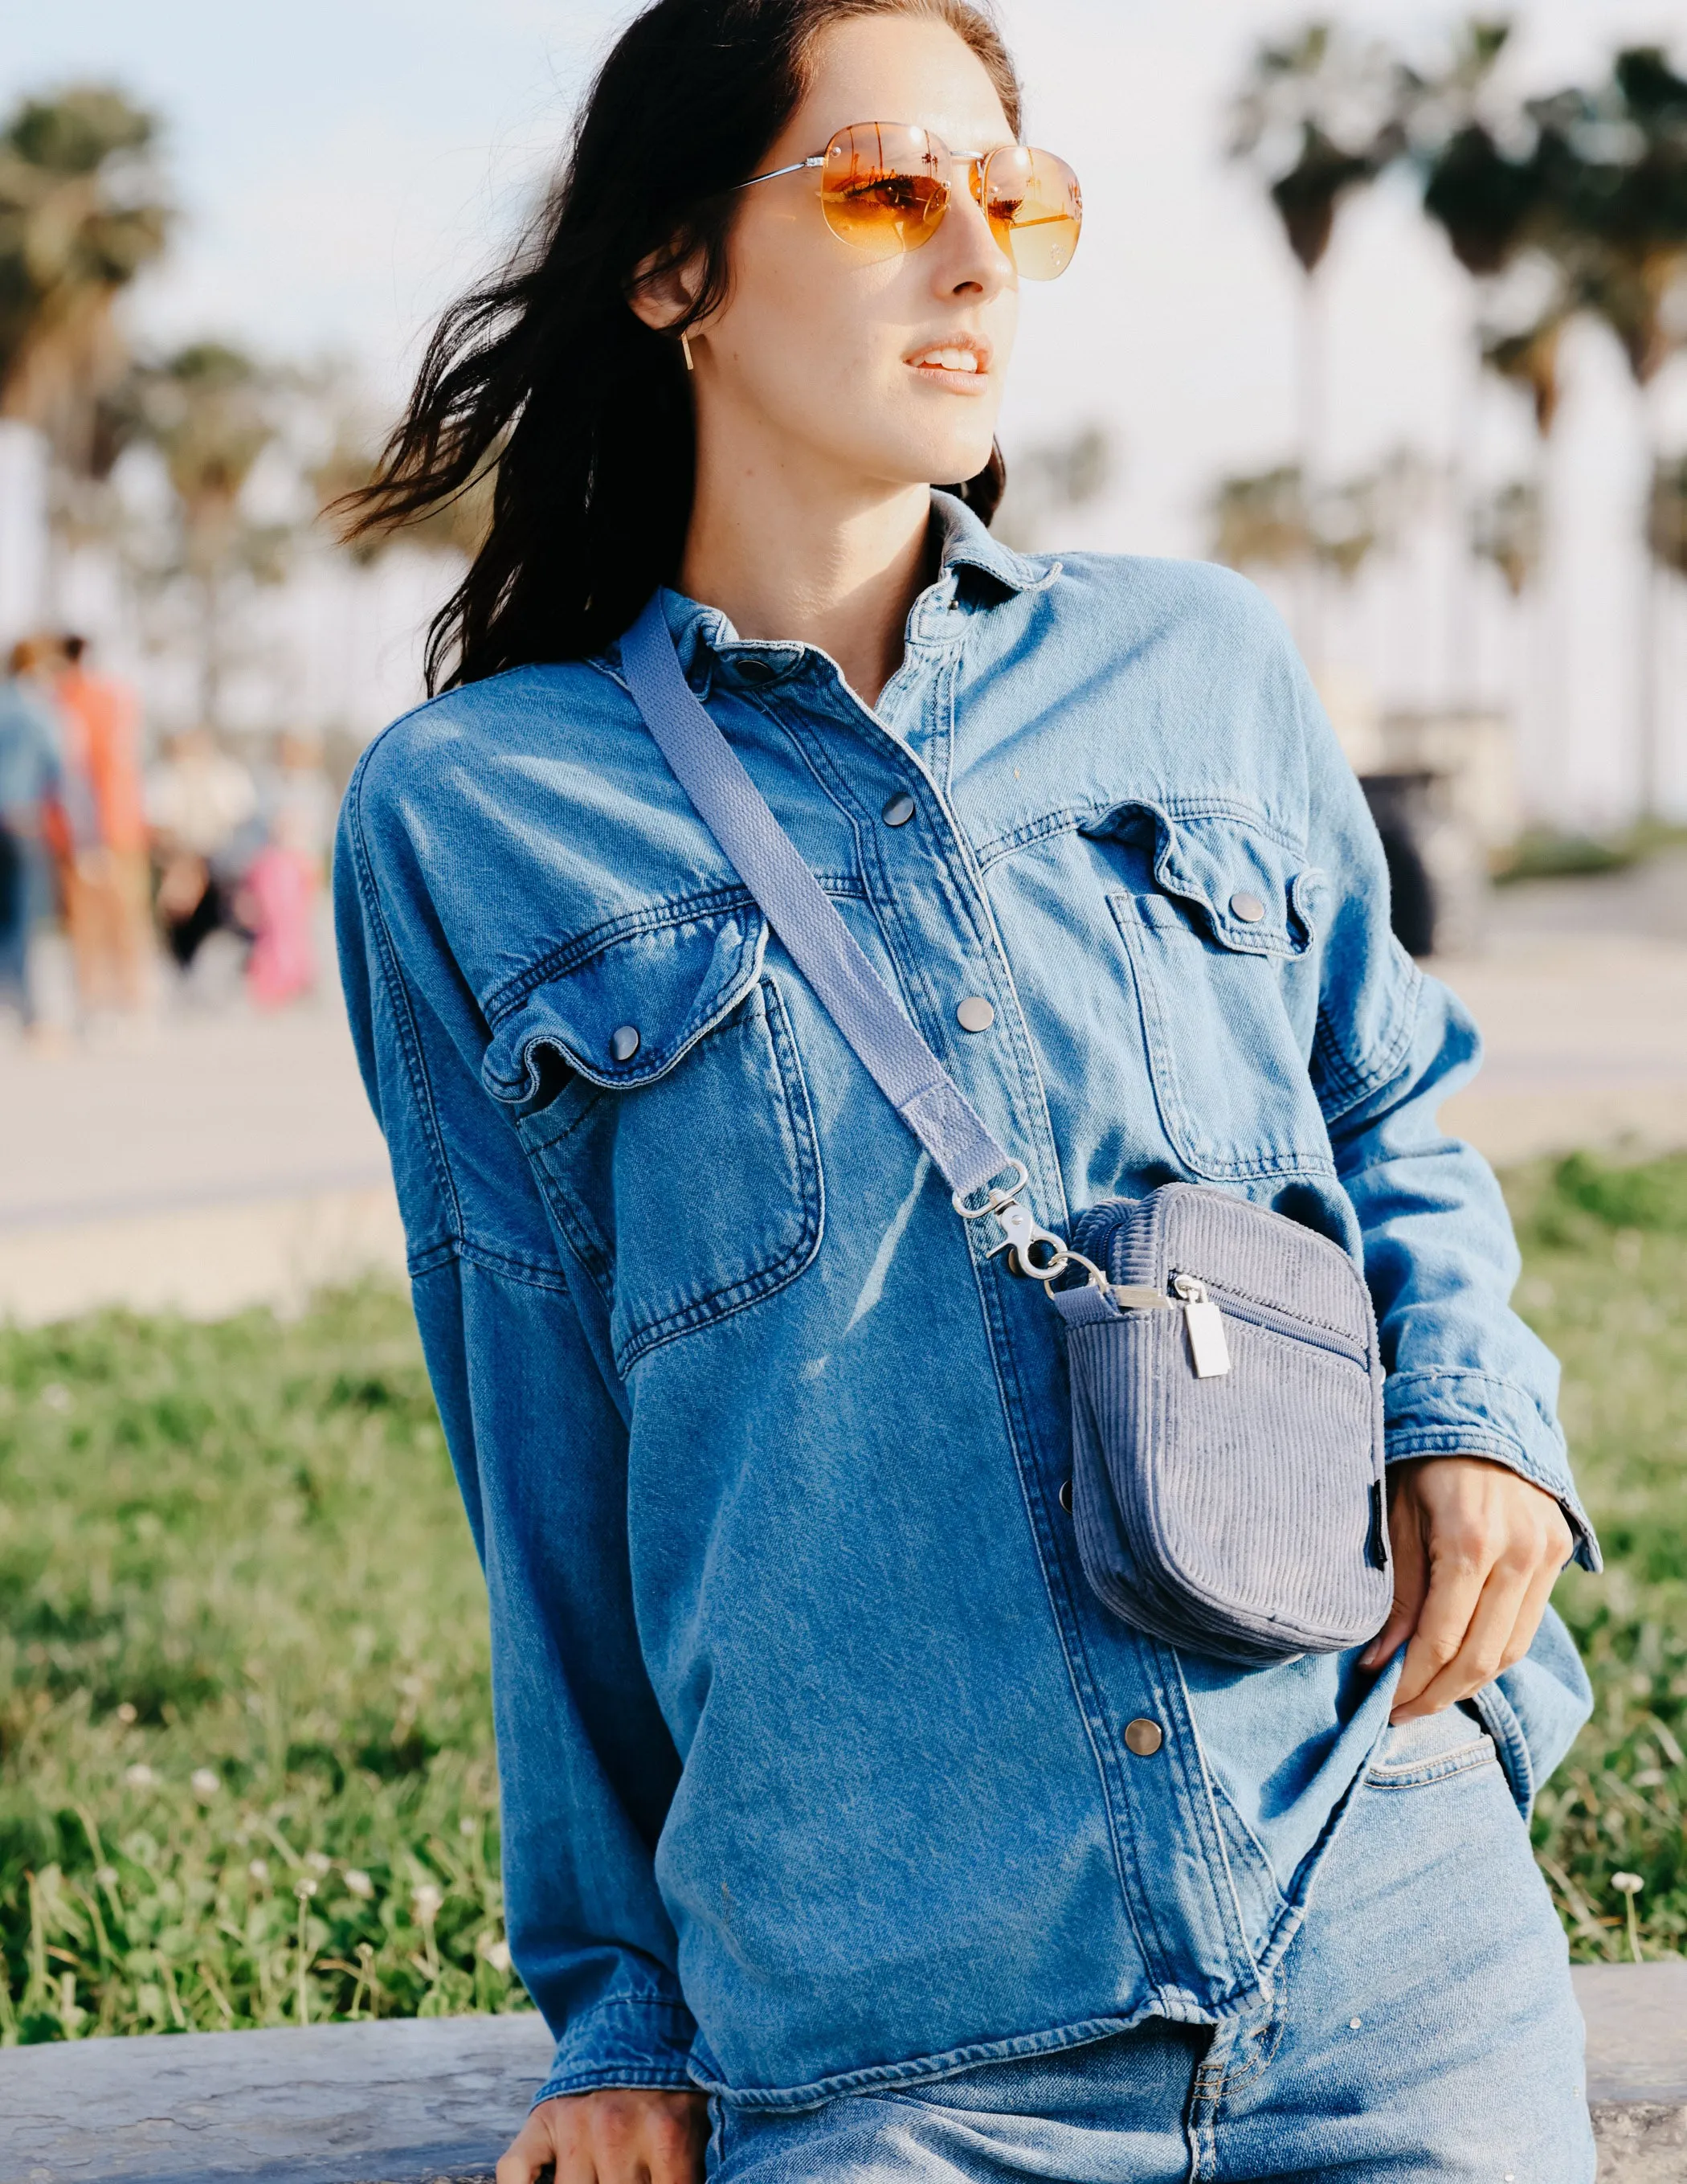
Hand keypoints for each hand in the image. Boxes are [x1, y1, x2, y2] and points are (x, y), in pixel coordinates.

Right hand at [497, 2087, 707, 2183]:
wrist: (636, 2016)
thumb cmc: (677, 2082)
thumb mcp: (702, 2116)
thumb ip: (696, 2161)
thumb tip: (715, 2179)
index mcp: (668, 2133)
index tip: (664, 2182)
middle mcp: (617, 2132)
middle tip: (634, 2175)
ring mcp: (575, 2128)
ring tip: (605, 2175)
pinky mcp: (543, 2121)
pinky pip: (515, 2173)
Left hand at [1360, 1455, 1572, 1722]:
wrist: (1482, 1415)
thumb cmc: (1422, 1463)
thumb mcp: (1397, 1519)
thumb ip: (1396, 1593)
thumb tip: (1380, 1662)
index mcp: (1470, 1541)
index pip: (1443, 1637)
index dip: (1413, 1679)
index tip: (1384, 1702)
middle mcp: (1518, 1553)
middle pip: (1482, 1655)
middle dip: (1439, 1693)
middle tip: (1402, 1713)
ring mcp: (1545, 1556)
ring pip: (1511, 1648)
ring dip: (1469, 1682)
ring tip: (1427, 1696)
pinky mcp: (1558, 1555)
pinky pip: (1526, 1625)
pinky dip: (1494, 1653)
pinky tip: (1460, 1664)